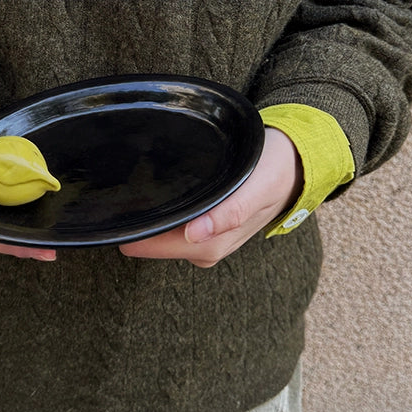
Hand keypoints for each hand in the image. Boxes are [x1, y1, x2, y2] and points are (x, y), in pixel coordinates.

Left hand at [119, 127, 302, 267]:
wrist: (295, 164)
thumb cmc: (274, 171)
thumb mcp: (257, 187)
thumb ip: (231, 212)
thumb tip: (195, 235)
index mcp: (212, 244)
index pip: (156, 245)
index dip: (135, 228)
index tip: (116, 206)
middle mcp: (203, 247)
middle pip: (152, 240)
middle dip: (136, 218)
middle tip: (118, 190)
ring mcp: (201, 239)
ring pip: (160, 232)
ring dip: (147, 213)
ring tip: (132, 186)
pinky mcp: (201, 227)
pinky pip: (170, 223)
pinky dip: (160, 209)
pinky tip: (152, 191)